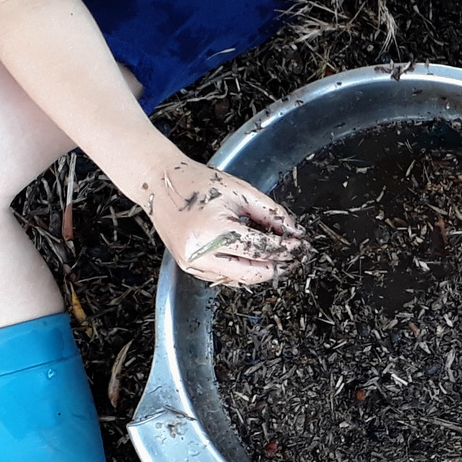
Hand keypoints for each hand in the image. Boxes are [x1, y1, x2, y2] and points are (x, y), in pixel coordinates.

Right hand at [137, 157, 304, 285]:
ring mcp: (192, 263)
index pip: (261, 248)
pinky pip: (223, 276)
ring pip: (239, 279)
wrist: (159, 184)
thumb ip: (270, 213)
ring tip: (277, 258)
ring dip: (261, 270)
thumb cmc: (197, 183)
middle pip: (252, 273)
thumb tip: (293, 232)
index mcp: (214, 231)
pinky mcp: (189, 267)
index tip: (301, 246)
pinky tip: (253, 258)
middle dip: (277, 267)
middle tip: (294, 258)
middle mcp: (200, 253)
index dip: (286, 249)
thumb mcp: (240, 192)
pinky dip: (242, 270)